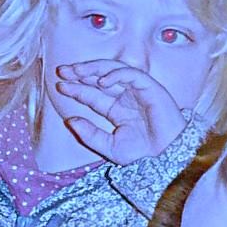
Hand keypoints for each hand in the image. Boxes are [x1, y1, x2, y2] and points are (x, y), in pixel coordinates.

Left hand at [50, 58, 187, 164]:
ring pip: (113, 70)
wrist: (166, 157)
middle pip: (100, 78)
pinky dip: (116, 74)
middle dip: (81, 73)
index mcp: (116, 110)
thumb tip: (70, 120)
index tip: (60, 85)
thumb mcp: (109, 146)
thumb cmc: (142, 154)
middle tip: (63, 71)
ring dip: (94, 68)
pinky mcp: (150, 87)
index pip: (93, 94)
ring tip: (77, 71)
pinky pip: (131, 74)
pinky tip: (101, 81)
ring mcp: (137, 90)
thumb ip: (89, 134)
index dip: (77, 89)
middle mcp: (125, 97)